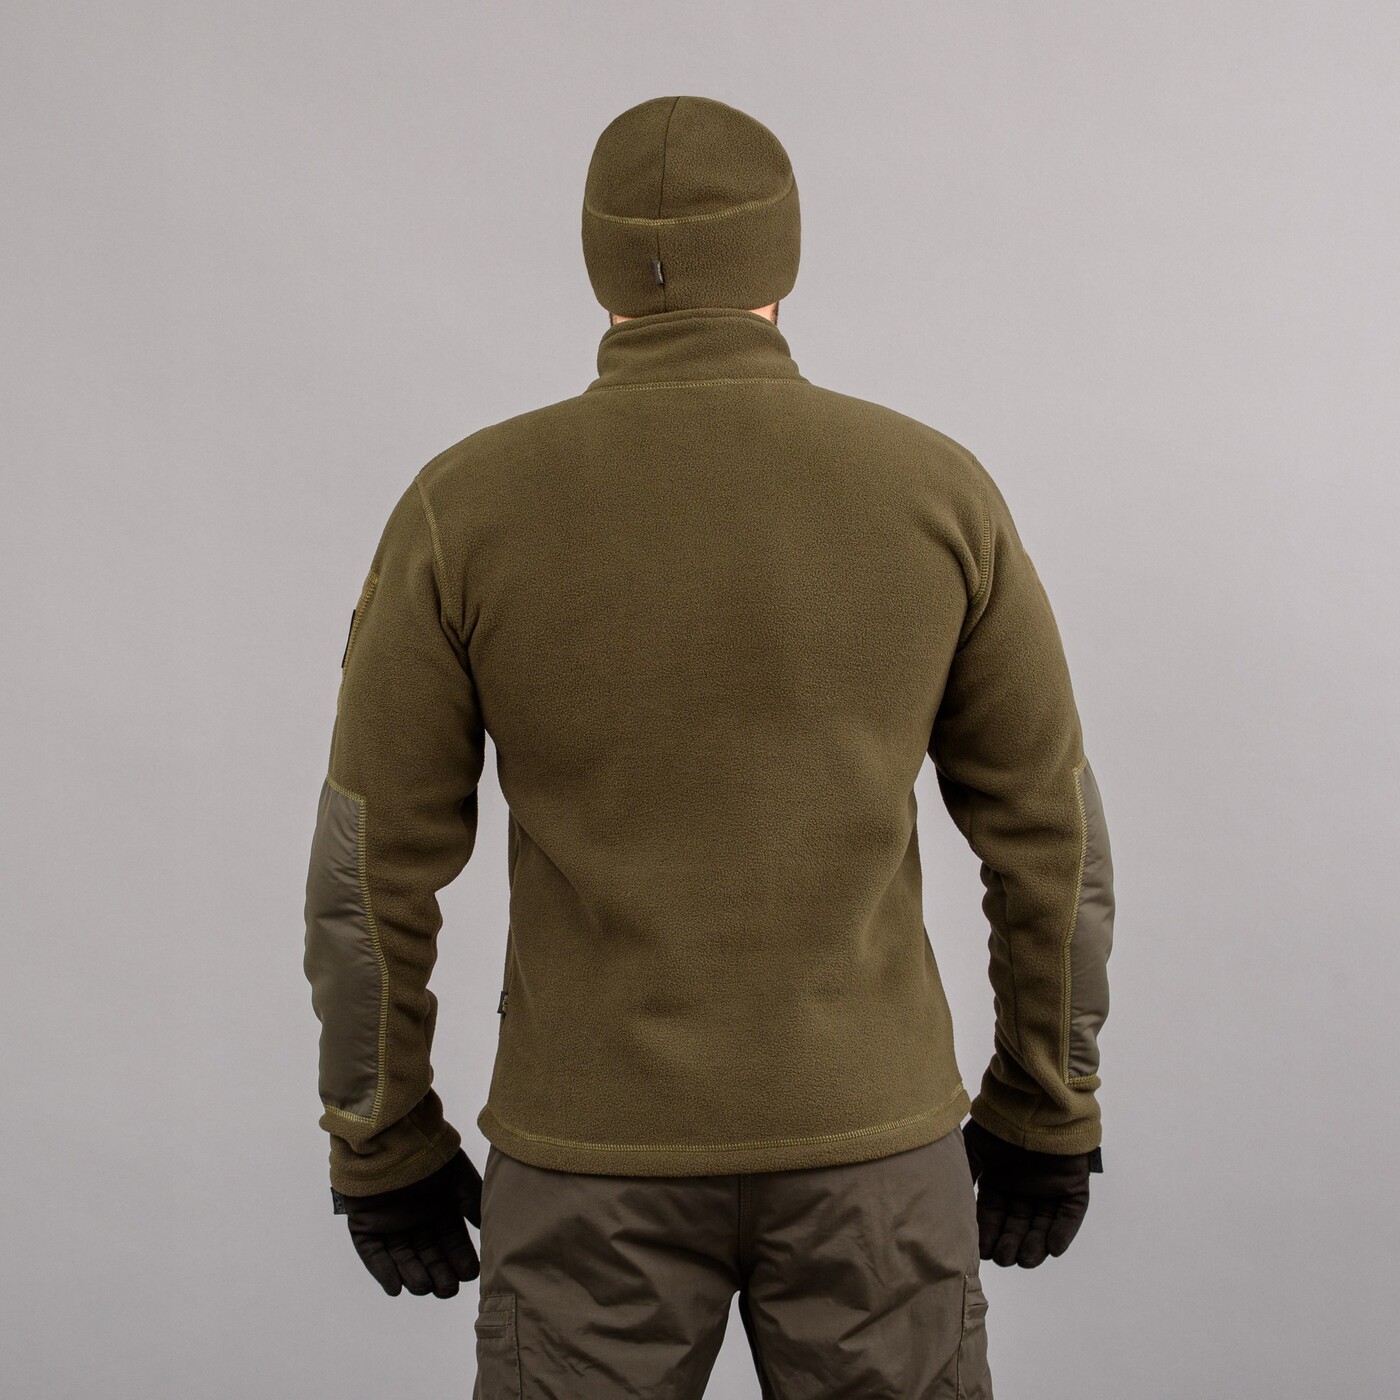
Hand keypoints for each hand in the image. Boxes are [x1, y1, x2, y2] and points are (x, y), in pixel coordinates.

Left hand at [334, 1148, 482, 1297]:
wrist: (392, 1136)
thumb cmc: (430, 1155)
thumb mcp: (459, 1179)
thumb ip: (473, 1205)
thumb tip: (490, 1233)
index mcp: (439, 1209)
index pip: (452, 1242)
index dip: (460, 1259)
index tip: (469, 1274)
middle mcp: (416, 1220)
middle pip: (428, 1255)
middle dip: (439, 1274)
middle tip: (447, 1289)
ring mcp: (390, 1225)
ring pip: (402, 1259)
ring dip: (413, 1276)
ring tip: (424, 1287)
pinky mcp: (365, 1226)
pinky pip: (373, 1254)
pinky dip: (383, 1271)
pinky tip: (395, 1287)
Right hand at [961, 1118, 1100, 1268]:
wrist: (1036, 1099)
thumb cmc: (1001, 1121)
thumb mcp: (975, 1147)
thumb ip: (967, 1174)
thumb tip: (952, 1205)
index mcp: (1000, 1180)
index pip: (993, 1216)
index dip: (988, 1234)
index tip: (982, 1252)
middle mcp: (1024, 1188)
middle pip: (1018, 1225)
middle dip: (1010, 1244)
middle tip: (1004, 1258)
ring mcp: (1049, 1189)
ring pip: (1043, 1225)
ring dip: (1035, 1245)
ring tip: (1026, 1259)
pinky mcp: (1073, 1186)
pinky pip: (1069, 1215)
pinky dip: (1062, 1232)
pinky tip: (1052, 1248)